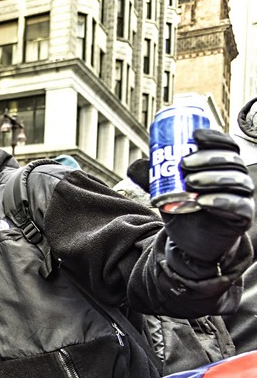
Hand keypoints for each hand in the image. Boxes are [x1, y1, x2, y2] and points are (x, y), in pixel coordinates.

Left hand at [163, 129, 254, 268]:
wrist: (190, 242)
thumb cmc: (184, 211)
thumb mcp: (166, 191)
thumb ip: (154, 178)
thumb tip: (134, 164)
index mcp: (223, 167)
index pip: (226, 146)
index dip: (214, 138)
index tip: (194, 136)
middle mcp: (236, 179)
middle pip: (231, 161)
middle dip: (208, 158)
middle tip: (184, 162)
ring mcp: (242, 197)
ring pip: (236, 181)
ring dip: (213, 177)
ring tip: (190, 182)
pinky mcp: (242, 217)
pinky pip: (238, 206)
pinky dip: (221, 201)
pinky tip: (203, 201)